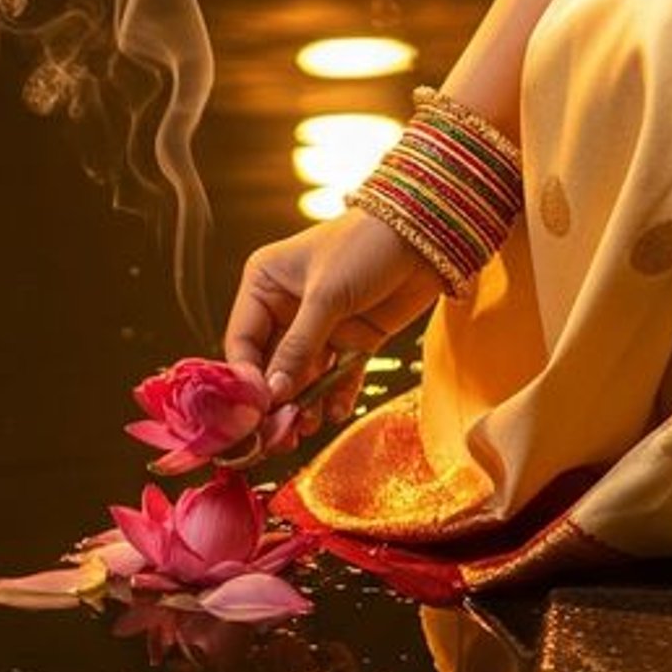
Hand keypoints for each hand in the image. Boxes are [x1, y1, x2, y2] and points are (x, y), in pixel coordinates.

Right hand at [224, 207, 441, 419]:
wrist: (428, 235)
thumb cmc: (366, 246)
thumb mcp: (326, 295)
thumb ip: (298, 346)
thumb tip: (271, 395)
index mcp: (265, 284)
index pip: (242, 341)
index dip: (246, 379)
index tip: (254, 413)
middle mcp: (287, 307)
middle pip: (269, 366)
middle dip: (275, 400)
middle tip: (279, 435)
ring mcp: (321, 326)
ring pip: (301, 377)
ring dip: (303, 404)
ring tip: (308, 427)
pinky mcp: (352, 339)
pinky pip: (337, 377)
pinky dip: (335, 397)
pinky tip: (336, 413)